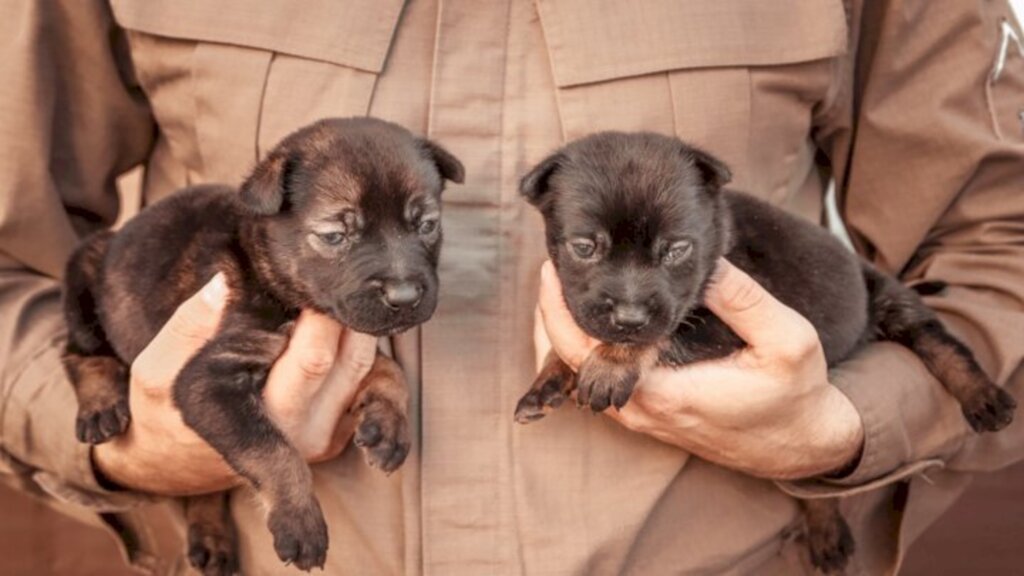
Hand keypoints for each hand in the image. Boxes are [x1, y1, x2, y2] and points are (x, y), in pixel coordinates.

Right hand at [93, 274, 377, 494]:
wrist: (176, 460)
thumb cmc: (165, 409)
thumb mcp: (156, 370)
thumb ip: (188, 326)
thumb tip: (223, 282)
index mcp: (263, 420)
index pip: (314, 360)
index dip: (321, 315)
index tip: (310, 278)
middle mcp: (306, 432)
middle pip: (351, 356)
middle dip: (340, 310)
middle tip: (322, 272)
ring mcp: (330, 434)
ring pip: (369, 367)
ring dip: (356, 326)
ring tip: (326, 291)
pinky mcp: (342, 429)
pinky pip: (375, 384)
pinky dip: (363, 349)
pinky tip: (336, 322)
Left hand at [535, 259, 863, 479]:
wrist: (802, 446)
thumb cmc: (795, 396)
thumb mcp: (787, 339)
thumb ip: (744, 299)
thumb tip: (704, 263)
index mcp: (662, 393)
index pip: (583, 352)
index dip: (558, 309)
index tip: (554, 267)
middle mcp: (641, 411)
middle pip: (566, 364)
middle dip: (550, 315)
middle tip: (550, 268)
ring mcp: (641, 418)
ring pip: (578, 377)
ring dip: (563, 333)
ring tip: (561, 286)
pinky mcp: (648, 417)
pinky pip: (598, 382)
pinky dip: (583, 350)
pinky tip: (588, 320)